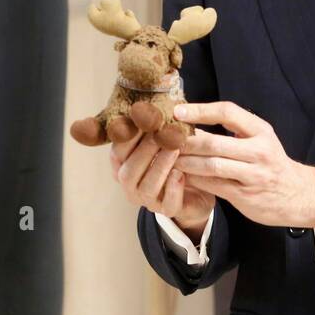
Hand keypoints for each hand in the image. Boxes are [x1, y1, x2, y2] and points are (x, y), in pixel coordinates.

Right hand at [111, 127, 214, 241]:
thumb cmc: (175, 159)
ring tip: (174, 149)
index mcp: (124, 165)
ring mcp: (147, 200)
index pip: (117, 151)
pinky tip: (181, 174)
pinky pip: (168, 203)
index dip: (128, 136)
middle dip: (145, 150)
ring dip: (160, 166)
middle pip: (128, 171)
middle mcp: (130, 184)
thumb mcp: (164, 140)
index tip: (143, 118)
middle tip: (161, 132)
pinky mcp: (168, 211)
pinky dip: (173, 188)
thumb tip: (154, 104)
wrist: (197, 189)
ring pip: (147, 187)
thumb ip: (155, 128)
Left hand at [172, 102, 314, 228]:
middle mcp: (259, 151)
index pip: (228, 112)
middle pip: (214, 143)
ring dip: (186, 162)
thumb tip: (192, 120)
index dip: (201, 110)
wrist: (297, 194)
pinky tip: (182, 175)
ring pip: (211, 166)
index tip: (178, 111)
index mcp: (261, 131)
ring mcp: (253, 175)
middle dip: (186, 142)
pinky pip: (213, 185)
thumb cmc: (271, 162)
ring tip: (170, 158)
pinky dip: (194, 180)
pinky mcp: (245, 195)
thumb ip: (232, 131)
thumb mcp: (260, 139)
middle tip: (166, 139)